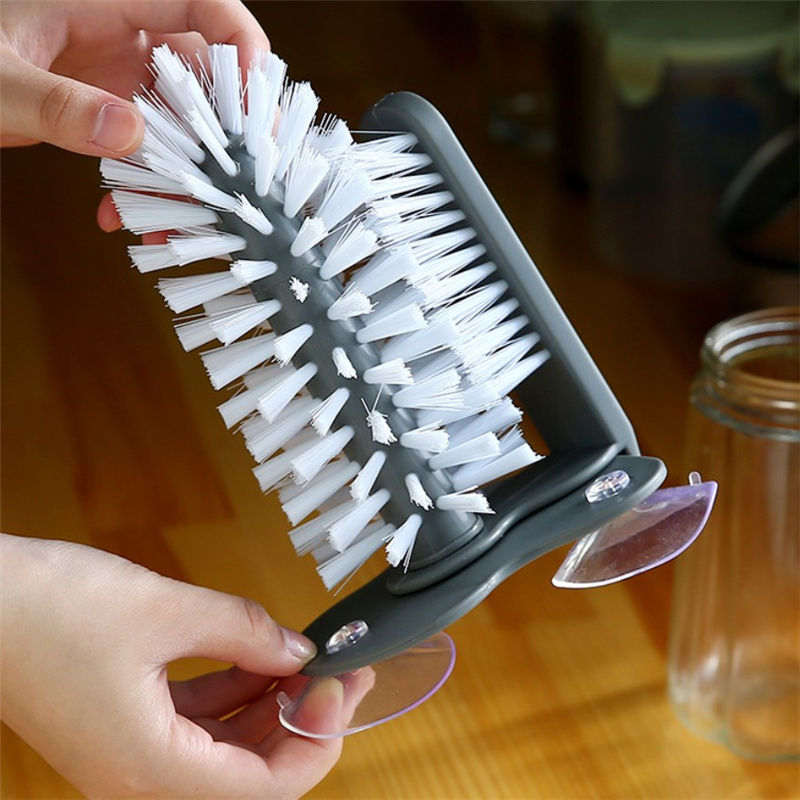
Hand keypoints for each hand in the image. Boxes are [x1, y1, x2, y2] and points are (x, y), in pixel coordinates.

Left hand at [0, 0, 268, 231]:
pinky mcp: (104, 108)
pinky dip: (145, 186)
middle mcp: (122, 34)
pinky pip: (147, 147)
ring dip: (183, 176)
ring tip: (173, 220)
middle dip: (226, 133)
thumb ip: (56, 104)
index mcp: (105, 0)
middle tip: (242, 180)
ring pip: (182, 122)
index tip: (255, 99)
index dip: (242, 46)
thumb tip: (128, 133)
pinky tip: (124, 216)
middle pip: (205, 76)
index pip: (201, 5)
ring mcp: (116, 74)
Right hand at [0, 533, 343, 798]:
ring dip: (269, 706)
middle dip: (301, 723)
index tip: (340, 689)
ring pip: (224, 747)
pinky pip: (196, 722)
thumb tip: (298, 649)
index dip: (315, 741)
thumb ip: (244, 631)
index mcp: (148, 768)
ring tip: (303, 660)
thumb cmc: (48, 611)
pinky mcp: (124, 722)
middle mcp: (139, 777)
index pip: (264, 788)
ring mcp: (130, 751)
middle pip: (249, 773)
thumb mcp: (165, 611)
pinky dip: (233, 692)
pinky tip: (258, 656)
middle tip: (338, 674)